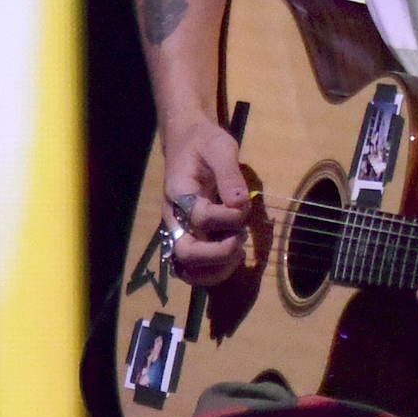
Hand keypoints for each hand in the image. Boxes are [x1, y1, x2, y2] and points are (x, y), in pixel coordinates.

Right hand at [161, 122, 250, 284]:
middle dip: (218, 254)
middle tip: (239, 241)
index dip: (228, 217)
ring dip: (215, 270)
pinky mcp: (186, 239)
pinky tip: (232, 259)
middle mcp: (174, 218)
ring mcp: (178, 232)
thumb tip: (240, 202)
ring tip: (238, 254)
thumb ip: (230, 174)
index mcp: (179, 194)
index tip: (243, 205)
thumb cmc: (204, 143)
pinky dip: (212, 273)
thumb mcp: (221, 147)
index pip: (200, 218)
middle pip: (185, 253)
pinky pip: (192, 270)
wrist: (187, 143)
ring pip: (186, 270)